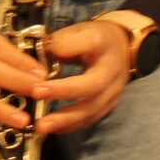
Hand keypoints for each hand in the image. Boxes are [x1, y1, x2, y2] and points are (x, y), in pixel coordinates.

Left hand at [30, 19, 137, 135]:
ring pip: (93, 108)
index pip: (90, 41)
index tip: (46, 50)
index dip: (68, 47)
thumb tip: (40, 57)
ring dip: (66, 119)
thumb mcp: (76, 30)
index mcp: (103, 42)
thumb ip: (59, 42)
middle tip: (38, 94)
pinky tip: (53, 129)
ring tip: (42, 125)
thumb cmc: (91, 38)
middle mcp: (113, 68)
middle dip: (64, 90)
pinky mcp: (111, 104)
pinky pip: (92, 118)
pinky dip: (71, 125)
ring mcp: (115, 89)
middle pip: (93, 83)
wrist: (121, 47)